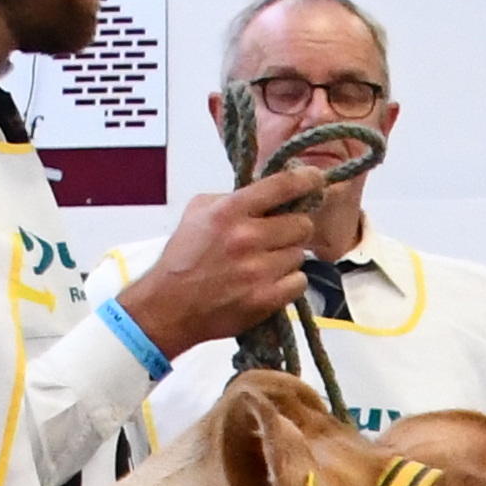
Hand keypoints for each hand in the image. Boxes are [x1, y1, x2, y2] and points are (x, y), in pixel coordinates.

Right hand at [113, 168, 335, 354]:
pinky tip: (269, 282)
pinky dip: (289, 283)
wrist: (170, 306)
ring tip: (264, 264)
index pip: (281, 186)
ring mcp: (258, 270)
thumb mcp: (199, 213)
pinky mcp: (266, 298)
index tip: (316, 179)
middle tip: (278, 237)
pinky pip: (299, 282)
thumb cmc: (184, 258)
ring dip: (287, 258)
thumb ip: (232, 198)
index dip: (306, 180)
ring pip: (299, 255)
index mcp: (229, 211)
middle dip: (293, 230)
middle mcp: (246, 238)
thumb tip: (268, 191)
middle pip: (301, 225)